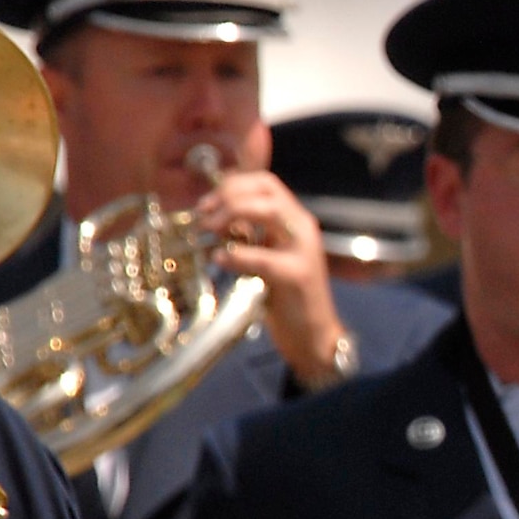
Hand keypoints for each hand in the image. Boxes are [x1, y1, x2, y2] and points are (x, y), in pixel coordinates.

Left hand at [196, 171, 345, 385]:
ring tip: (210, 231)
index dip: (232, 184)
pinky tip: (219, 259)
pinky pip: (263, 257)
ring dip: (232, 214)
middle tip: (204, 216)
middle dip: (228, 196)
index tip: (206, 203)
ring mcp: (303, 250)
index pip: (264, 182)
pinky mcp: (298, 275)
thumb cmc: (285, 297)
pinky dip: (236, 255)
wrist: (314, 336)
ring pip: (268, 212)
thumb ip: (248, 234)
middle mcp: (302, 228)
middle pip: (266, 189)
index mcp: (294, 220)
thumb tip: (213, 217)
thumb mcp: (265, 256)